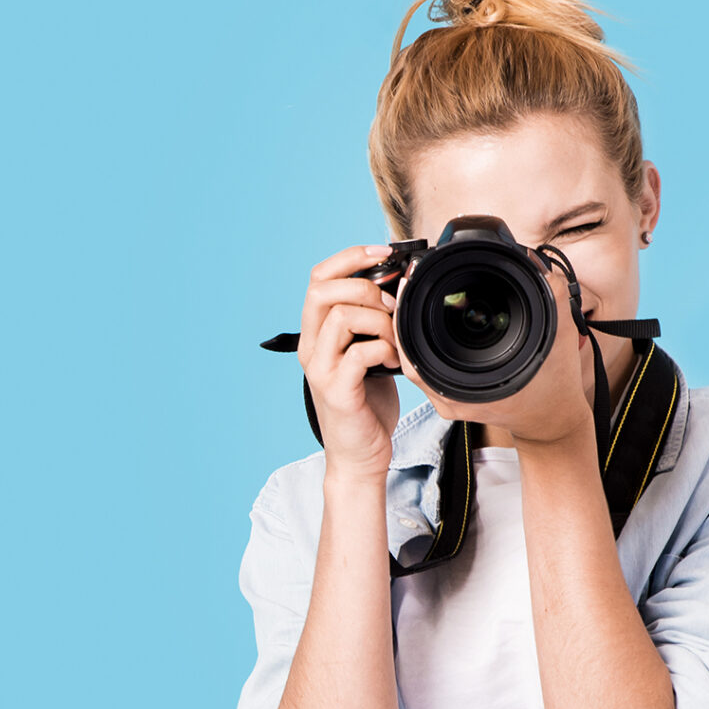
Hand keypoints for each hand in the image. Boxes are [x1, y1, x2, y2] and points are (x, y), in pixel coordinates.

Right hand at [297, 245, 401, 481]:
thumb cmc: (366, 404)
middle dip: (366, 286)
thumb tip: (398, 285)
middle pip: (323, 289)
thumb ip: (371, 323)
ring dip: (380, 320)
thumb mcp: (367, 353)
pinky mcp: (336, 390)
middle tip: (391, 306)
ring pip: (342, 315)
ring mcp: (321, 369)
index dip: (350, 256)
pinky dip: (384, 350)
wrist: (359, 455)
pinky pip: (359, 352)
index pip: (319, 276)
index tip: (384, 253)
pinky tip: (393, 363)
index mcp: (316, 332)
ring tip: (395, 340)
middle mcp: (311, 346)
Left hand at [394, 266, 593, 446]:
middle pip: (410, 354)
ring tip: (413, 294)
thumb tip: (532, 261)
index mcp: (472, 387)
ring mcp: (450, 400)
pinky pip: (426, 366)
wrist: (553, 419)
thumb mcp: (561, 333)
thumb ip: (552, 293)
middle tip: (407, 282)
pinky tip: (426, 319)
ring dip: (412, 328)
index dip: (406, 317)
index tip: (406, 284)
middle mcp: (454, 398)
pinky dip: (424, 341)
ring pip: (415, 360)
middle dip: (406, 315)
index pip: (418, 353)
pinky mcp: (452, 396)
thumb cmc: (556, 384)